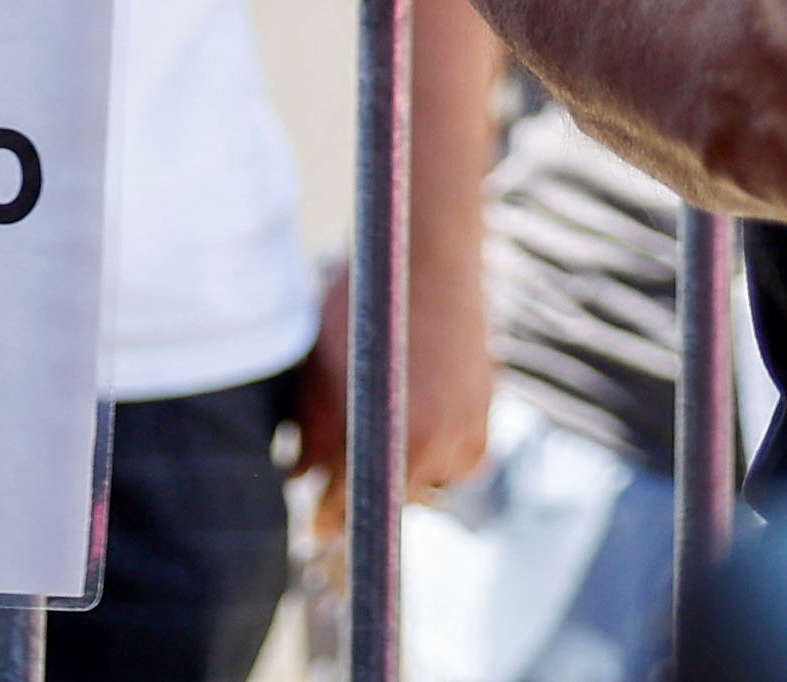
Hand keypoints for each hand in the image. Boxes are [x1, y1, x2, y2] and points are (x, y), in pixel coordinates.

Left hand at [292, 252, 498, 514]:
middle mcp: (440, 443)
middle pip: (397, 498)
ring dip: (405, 471)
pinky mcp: (487, 414)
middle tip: (336, 475)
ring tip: (380, 430)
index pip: (361, 502)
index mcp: (397, 438)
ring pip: (431, 482)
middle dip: (366, 488)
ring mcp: (470, 430)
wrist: (427, 258)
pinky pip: (460, 461)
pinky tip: (414, 419)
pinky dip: (438, 453)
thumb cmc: (363, 308)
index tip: (318, 529)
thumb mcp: (325, 370)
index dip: (334, 516)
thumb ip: (316, 433)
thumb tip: (299, 479)